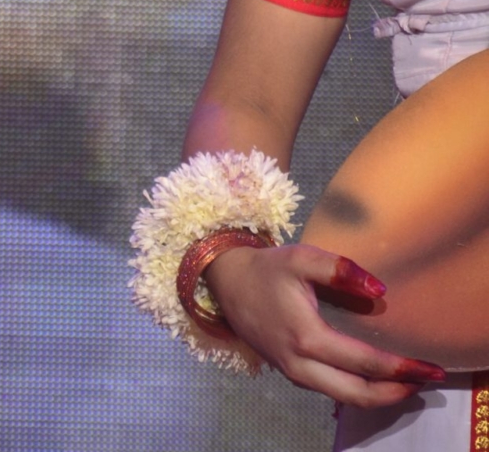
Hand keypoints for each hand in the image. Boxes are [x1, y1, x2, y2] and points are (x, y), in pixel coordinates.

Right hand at [203, 244, 444, 407]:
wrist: (226, 281)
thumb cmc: (266, 269)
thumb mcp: (301, 258)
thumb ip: (340, 269)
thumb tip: (379, 291)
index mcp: (306, 337)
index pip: (364, 362)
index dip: (401, 368)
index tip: (430, 367)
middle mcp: (300, 363)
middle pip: (357, 393)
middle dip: (396, 392)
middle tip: (426, 381)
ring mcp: (292, 372)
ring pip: (343, 398)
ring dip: (379, 396)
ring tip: (407, 384)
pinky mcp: (289, 372)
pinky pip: (330, 391)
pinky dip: (358, 391)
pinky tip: (373, 380)